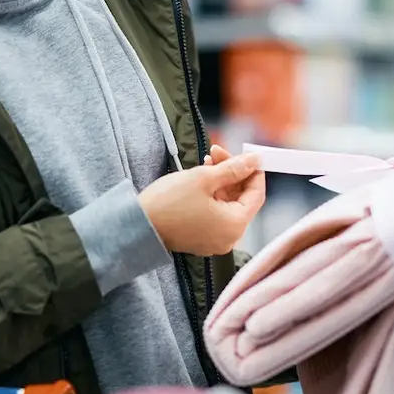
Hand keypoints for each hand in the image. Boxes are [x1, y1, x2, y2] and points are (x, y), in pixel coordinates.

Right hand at [140, 147, 265, 255]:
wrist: (137, 225)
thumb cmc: (169, 202)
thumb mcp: (204, 178)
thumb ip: (234, 168)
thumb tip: (254, 160)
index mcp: (235, 225)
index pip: (257, 194)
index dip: (254, 172)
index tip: (248, 154)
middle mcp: (229, 238)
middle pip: (241, 199)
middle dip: (233, 173)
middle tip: (218, 152)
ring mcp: (215, 241)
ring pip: (227, 205)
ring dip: (221, 182)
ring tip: (207, 161)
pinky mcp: (201, 239)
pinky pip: (215, 214)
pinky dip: (212, 196)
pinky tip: (201, 179)